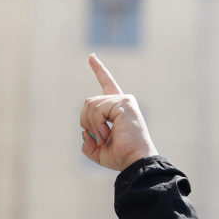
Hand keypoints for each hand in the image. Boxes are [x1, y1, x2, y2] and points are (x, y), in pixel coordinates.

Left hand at [80, 55, 157, 170]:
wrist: (134, 161)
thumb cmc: (120, 157)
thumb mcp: (97, 151)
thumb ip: (88, 142)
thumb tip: (84, 132)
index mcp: (117, 108)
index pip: (107, 84)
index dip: (99, 70)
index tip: (91, 56)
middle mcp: (122, 100)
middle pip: (88, 102)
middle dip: (86, 121)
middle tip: (100, 137)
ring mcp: (124, 100)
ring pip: (90, 105)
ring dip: (92, 125)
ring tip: (106, 136)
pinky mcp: (124, 102)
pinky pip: (97, 109)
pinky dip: (97, 124)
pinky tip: (108, 132)